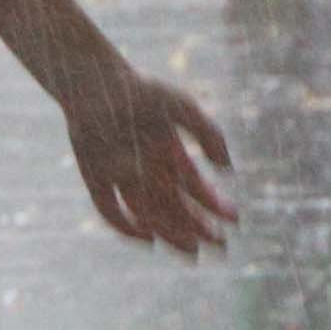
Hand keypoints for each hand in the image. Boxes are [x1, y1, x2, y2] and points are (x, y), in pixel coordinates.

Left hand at [58, 53, 233, 254]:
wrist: (95, 81)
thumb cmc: (140, 90)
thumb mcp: (182, 107)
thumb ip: (209, 133)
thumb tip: (228, 168)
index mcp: (169, 155)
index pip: (196, 190)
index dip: (216, 207)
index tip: (235, 221)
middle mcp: (147, 170)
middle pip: (175, 208)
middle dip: (199, 228)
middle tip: (220, 246)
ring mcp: (121, 177)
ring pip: (149, 214)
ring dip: (172, 233)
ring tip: (192, 249)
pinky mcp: (96, 179)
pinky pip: (111, 211)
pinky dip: (128, 227)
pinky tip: (149, 238)